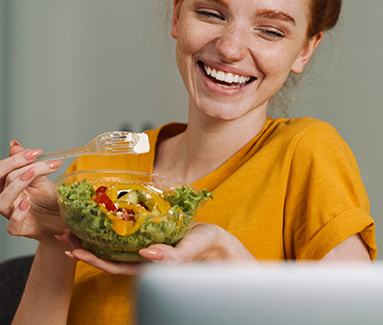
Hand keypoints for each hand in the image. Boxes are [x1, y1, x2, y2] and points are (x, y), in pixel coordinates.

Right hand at [0, 140, 64, 246]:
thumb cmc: (50, 202)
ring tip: (31, 173)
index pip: (2, 170)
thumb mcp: (42, 179)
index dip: (15, 158)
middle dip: (14, 165)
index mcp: (9, 185)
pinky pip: (12, 226)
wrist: (64, 222)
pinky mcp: (22, 229)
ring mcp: (12, 215)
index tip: (36, 151)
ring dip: (17, 185)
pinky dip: (18, 214)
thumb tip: (14, 144)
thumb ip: (29, 164)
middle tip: (34, 158)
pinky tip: (27, 203)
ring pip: (2, 201)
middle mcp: (7, 199)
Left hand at [64, 223, 257, 274]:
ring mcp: (146, 247)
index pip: (113, 265)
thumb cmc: (206, 249)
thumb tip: (148, 255)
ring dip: (93, 235)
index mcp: (148, 266)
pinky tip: (104, 216)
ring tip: (74, 224)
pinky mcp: (152, 236)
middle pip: (107, 255)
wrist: (219, 245)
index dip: (92, 258)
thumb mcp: (190, 250)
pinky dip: (111, 226)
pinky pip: (126, 234)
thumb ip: (171, 256)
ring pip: (114, 244)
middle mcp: (142, 258)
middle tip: (63, 232)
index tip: (73, 248)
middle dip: (84, 245)